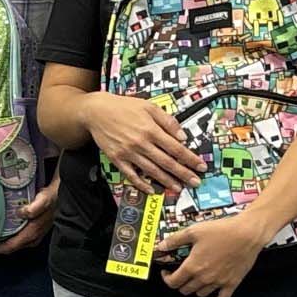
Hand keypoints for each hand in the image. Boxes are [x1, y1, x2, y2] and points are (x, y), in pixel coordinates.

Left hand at [0, 181, 58, 254]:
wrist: (64, 196)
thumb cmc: (53, 198)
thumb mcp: (44, 200)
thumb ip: (34, 208)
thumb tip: (20, 213)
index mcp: (32, 233)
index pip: (11, 247)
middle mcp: (33, 238)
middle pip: (11, 247)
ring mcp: (34, 235)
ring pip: (15, 243)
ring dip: (3, 241)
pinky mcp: (34, 231)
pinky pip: (18, 237)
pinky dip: (9, 236)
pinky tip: (2, 229)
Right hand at [82, 94, 202, 194]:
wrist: (96, 111)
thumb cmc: (123, 107)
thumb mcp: (149, 107)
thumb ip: (168, 121)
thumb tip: (183, 136)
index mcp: (151, 129)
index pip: (176, 148)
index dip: (190, 159)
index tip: (201, 166)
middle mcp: (141, 143)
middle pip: (167, 162)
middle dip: (183, 174)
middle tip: (195, 182)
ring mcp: (129, 153)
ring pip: (152, 171)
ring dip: (167, 181)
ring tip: (178, 188)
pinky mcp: (117, 159)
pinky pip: (131, 175)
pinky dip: (141, 184)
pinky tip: (151, 189)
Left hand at [155, 210, 272, 296]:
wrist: (246, 233)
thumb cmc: (222, 231)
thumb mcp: (193, 231)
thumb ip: (175, 240)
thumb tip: (161, 246)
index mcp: (193, 266)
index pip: (173, 282)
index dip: (166, 278)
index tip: (166, 273)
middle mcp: (204, 277)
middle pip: (185, 289)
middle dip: (179, 283)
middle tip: (180, 275)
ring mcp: (218, 282)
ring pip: (200, 294)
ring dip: (194, 289)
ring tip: (194, 281)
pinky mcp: (232, 283)